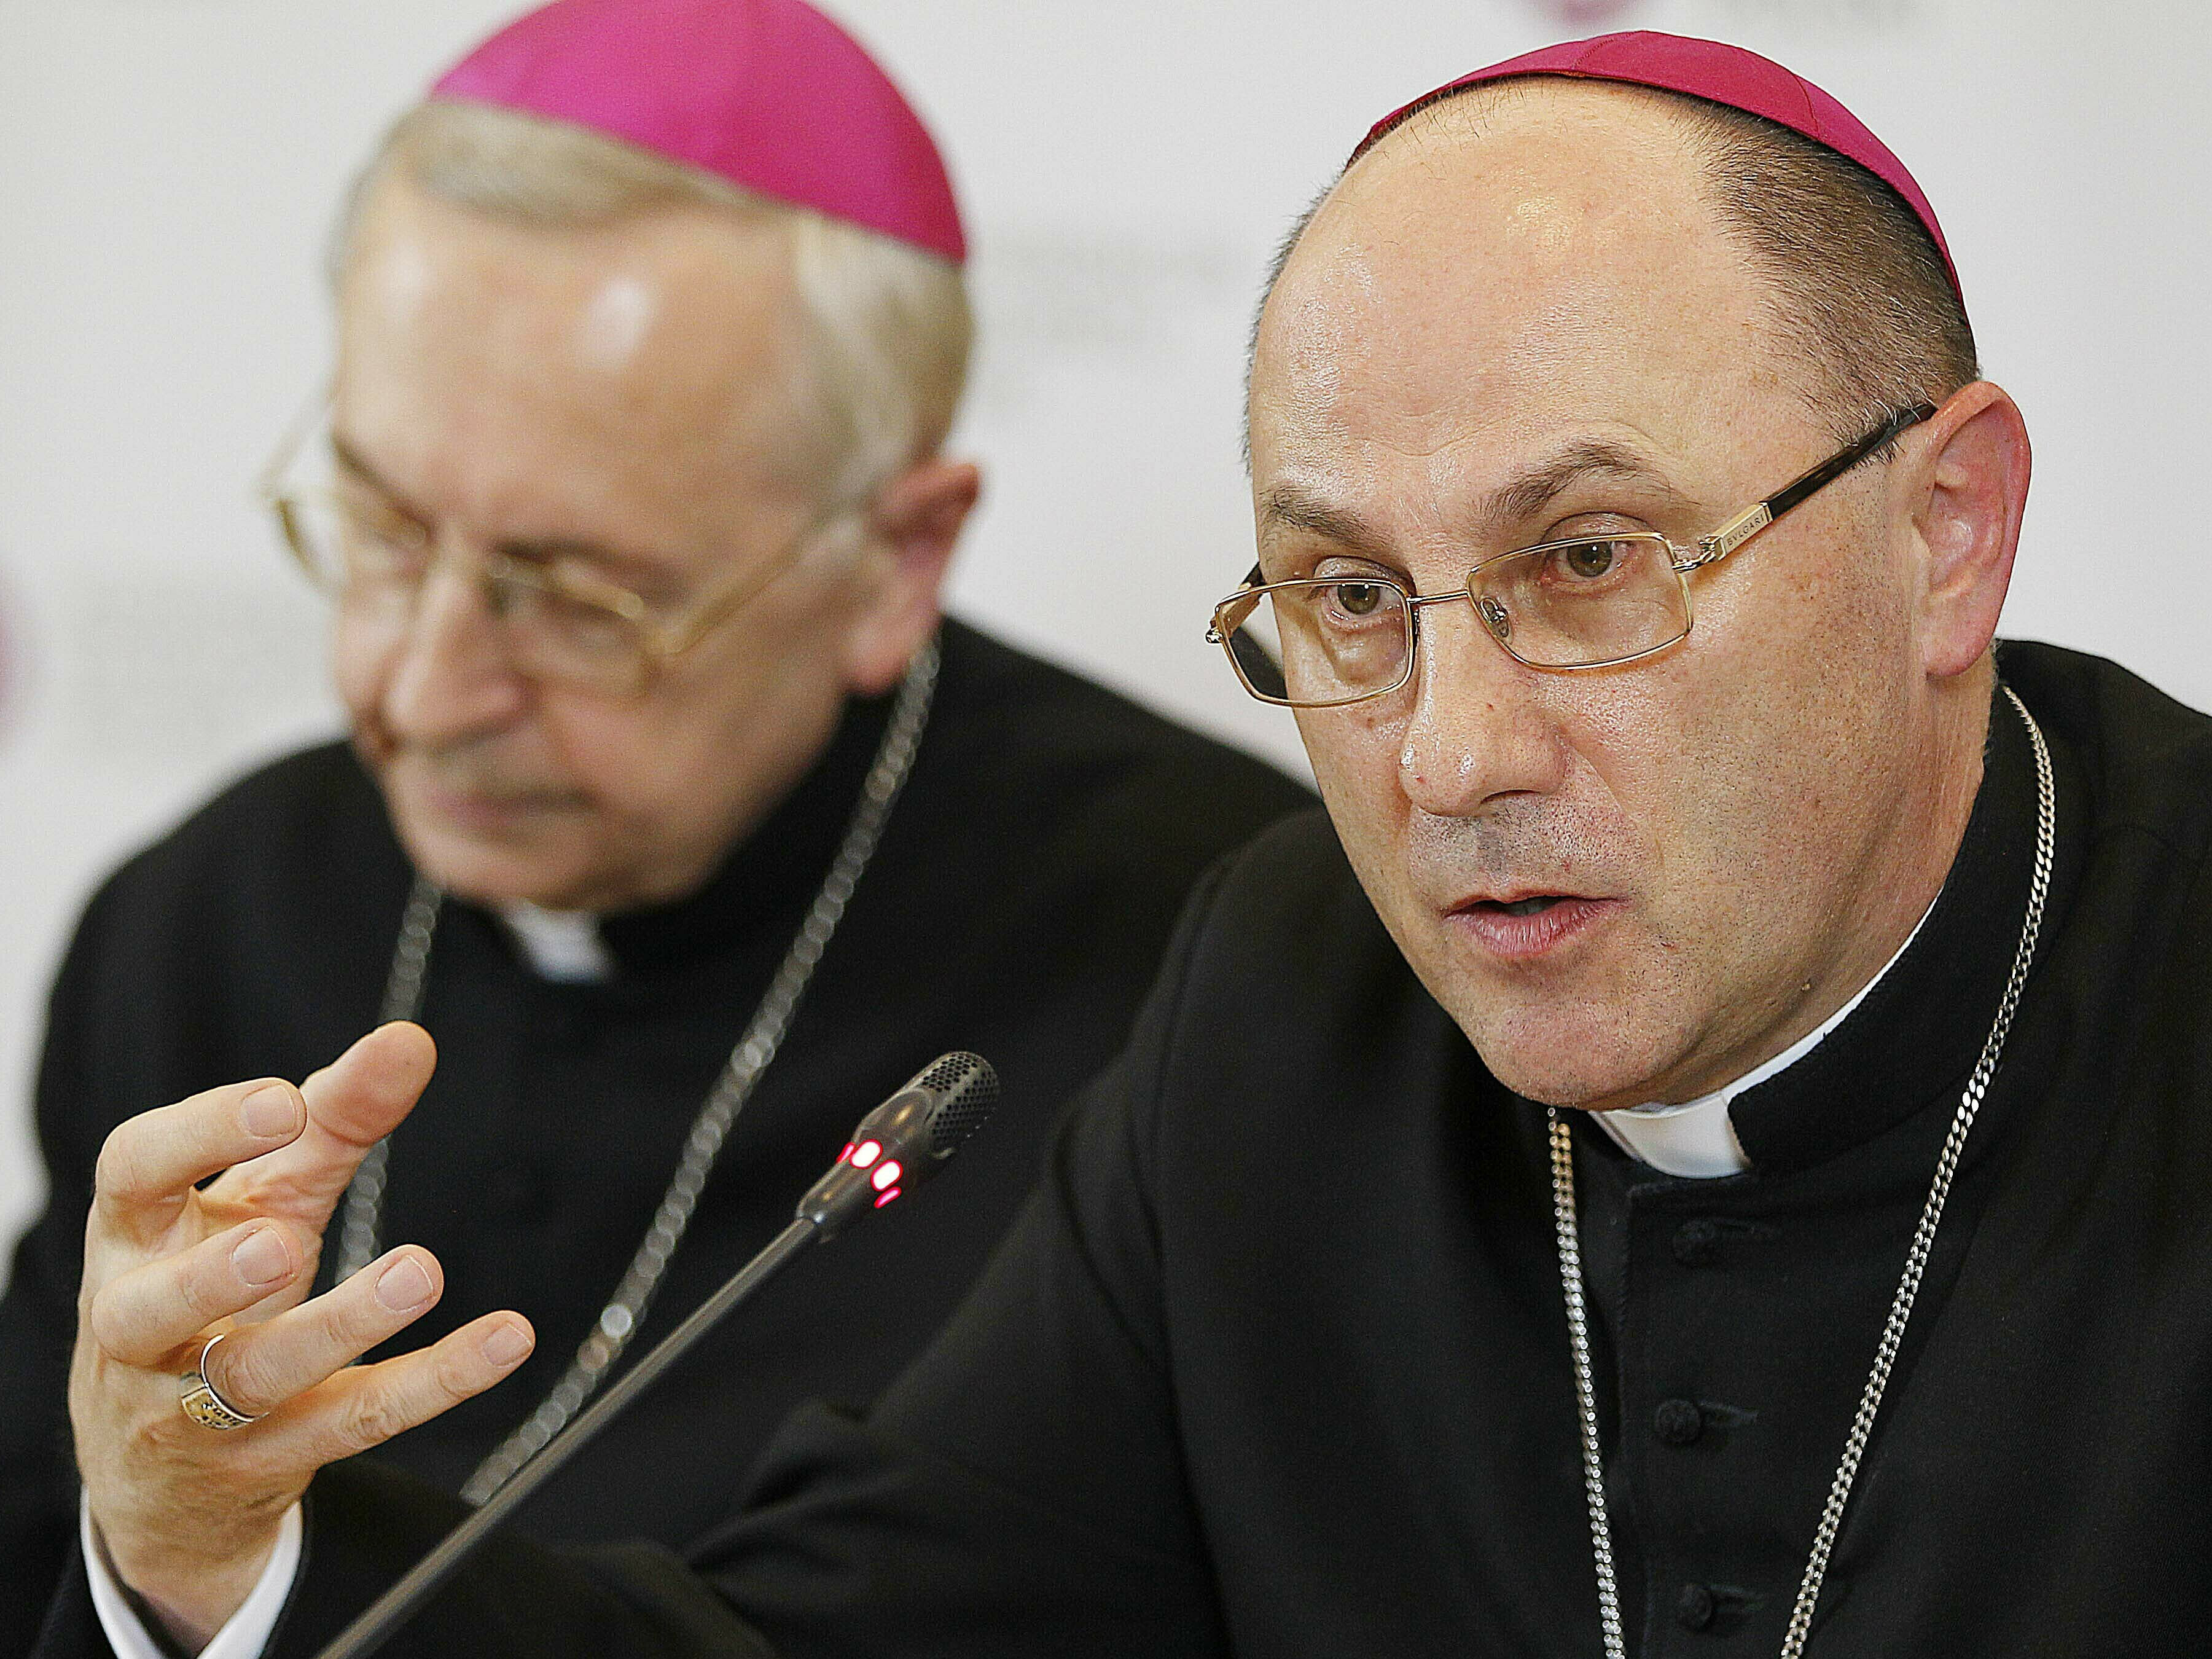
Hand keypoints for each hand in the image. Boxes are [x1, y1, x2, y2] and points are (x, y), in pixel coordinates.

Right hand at [68, 1024, 535, 1649]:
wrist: (162, 1467)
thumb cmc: (215, 1288)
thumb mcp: (264, 1199)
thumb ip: (330, 1121)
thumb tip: (408, 1041)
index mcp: (135, 1237)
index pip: (133, 1174)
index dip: (200, 1134)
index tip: (284, 1100)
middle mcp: (139, 1327)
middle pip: (149, 1305)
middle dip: (213, 1275)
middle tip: (284, 1239)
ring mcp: (193, 1408)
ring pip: (251, 1376)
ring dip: (335, 1327)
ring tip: (419, 1273)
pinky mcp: (266, 1461)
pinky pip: (352, 1421)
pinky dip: (433, 1382)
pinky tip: (504, 1340)